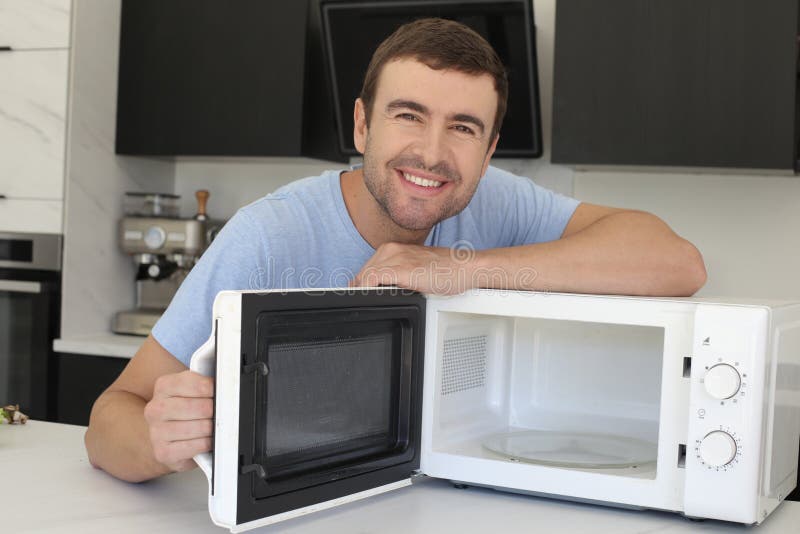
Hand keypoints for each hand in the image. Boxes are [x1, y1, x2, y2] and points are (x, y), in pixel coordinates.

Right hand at [143, 370, 213, 472]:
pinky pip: (197, 446)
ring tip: (212, 427)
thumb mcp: (192, 392)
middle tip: (218, 414)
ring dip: (211, 428)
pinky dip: (206, 443)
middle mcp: (156, 408)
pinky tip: (206, 440)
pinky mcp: (163, 452)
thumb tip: (225, 388)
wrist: (170, 439)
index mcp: (164, 386)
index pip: (198, 385)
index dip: (214, 391)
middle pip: (202, 407)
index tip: (218, 394)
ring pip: (200, 427)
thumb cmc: (186, 412)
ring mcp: (157, 431)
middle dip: (214, 412)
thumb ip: (204, 386)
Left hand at [351, 242, 482, 294]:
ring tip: (367, 301)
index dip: (361, 283)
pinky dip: (367, 289)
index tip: (361, 294)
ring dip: (362, 289)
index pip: (367, 267)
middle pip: (363, 271)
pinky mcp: (401, 268)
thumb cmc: (445, 271)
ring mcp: (396, 257)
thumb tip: (382, 288)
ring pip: (365, 275)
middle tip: (362, 300)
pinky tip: (371, 297)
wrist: (464, 268)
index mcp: (393, 248)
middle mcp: (392, 249)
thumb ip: (397, 275)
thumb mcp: (414, 270)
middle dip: (360, 287)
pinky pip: (373, 278)